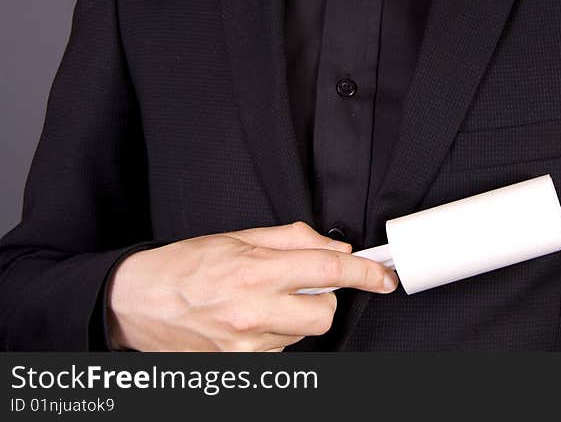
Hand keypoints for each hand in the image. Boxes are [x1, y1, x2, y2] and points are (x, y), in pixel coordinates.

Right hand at [105, 221, 397, 350]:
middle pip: (324, 313)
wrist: (137, 302)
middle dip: (325, 297)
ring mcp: (247, 344)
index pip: (327, 270)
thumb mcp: (239, 236)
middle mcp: (253, 311)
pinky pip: (281, 347)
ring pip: (303, 332)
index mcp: (255, 272)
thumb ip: (292, 239)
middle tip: (303, 282)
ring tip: (264, 297)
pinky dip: (278, 330)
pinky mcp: (241, 363)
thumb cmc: (185, 266)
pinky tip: (253, 316)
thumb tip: (333, 245)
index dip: (363, 272)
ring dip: (297, 313)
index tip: (383, 275)